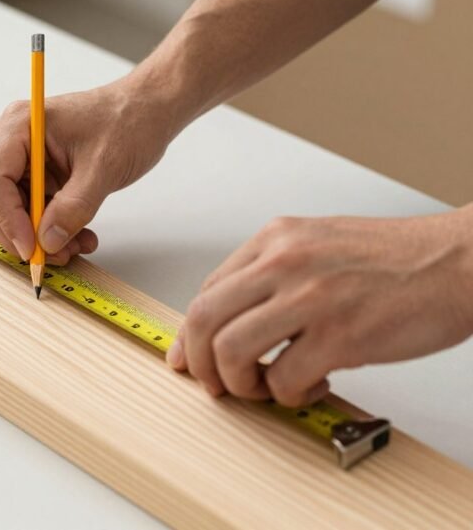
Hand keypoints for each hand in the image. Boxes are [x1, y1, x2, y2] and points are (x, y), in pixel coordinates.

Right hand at [0, 76, 177, 263]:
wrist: (146, 111)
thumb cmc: (126, 121)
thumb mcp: (103, 168)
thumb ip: (74, 207)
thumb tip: (48, 241)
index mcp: (19, 126)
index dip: (8, 218)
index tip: (32, 248)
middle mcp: (12, 142)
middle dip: (21, 233)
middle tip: (52, 256)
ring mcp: (22, 160)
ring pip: (12, 212)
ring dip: (40, 237)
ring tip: (75, 247)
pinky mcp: (36, 176)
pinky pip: (31, 212)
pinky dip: (51, 230)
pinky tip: (78, 237)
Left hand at [166, 209, 472, 406]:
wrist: (461, 261)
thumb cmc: (398, 260)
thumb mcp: (319, 246)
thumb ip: (272, 276)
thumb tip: (231, 320)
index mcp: (276, 239)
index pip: (207, 291)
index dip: (191, 335)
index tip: (188, 359)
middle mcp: (285, 261)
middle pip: (203, 319)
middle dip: (200, 363)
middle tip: (217, 385)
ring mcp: (311, 296)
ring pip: (231, 351)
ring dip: (241, 384)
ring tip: (267, 388)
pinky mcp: (341, 334)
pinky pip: (283, 379)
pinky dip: (288, 395)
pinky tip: (312, 385)